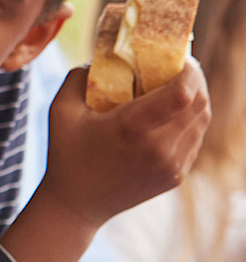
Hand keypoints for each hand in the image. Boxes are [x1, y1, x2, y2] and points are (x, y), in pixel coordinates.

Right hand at [42, 60, 209, 224]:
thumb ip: (79, 76)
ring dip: (196, 99)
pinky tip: (172, 115)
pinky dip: (190, 121)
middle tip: (181, 67)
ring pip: (202, 121)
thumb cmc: (65, 154)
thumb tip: (102, 56)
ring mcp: (171, 165)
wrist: (76, 205)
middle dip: (196, 79)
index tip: (178, 58)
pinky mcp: (176, 176)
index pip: (183, 93)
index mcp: (131, 128)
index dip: (189, 70)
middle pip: (200, 103)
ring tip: (178, 88)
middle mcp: (158, 147)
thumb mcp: (59, 110)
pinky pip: (194, 139)